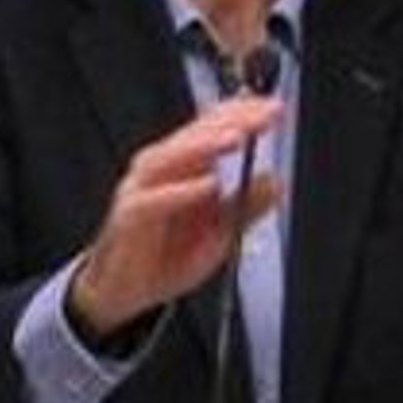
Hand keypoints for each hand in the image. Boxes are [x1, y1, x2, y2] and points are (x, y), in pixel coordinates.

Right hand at [69, 94, 283, 336]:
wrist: (126, 292)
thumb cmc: (167, 256)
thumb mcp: (219, 232)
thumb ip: (246, 206)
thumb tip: (276, 182)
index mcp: (183, 166)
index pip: (212, 127)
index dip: (243, 114)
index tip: (275, 110)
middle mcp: (161, 170)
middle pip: (195, 134)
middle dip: (232, 121)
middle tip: (264, 115)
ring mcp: (141, 190)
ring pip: (170, 156)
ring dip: (205, 144)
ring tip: (237, 137)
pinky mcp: (129, 217)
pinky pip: (153, 200)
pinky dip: (180, 191)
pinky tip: (208, 185)